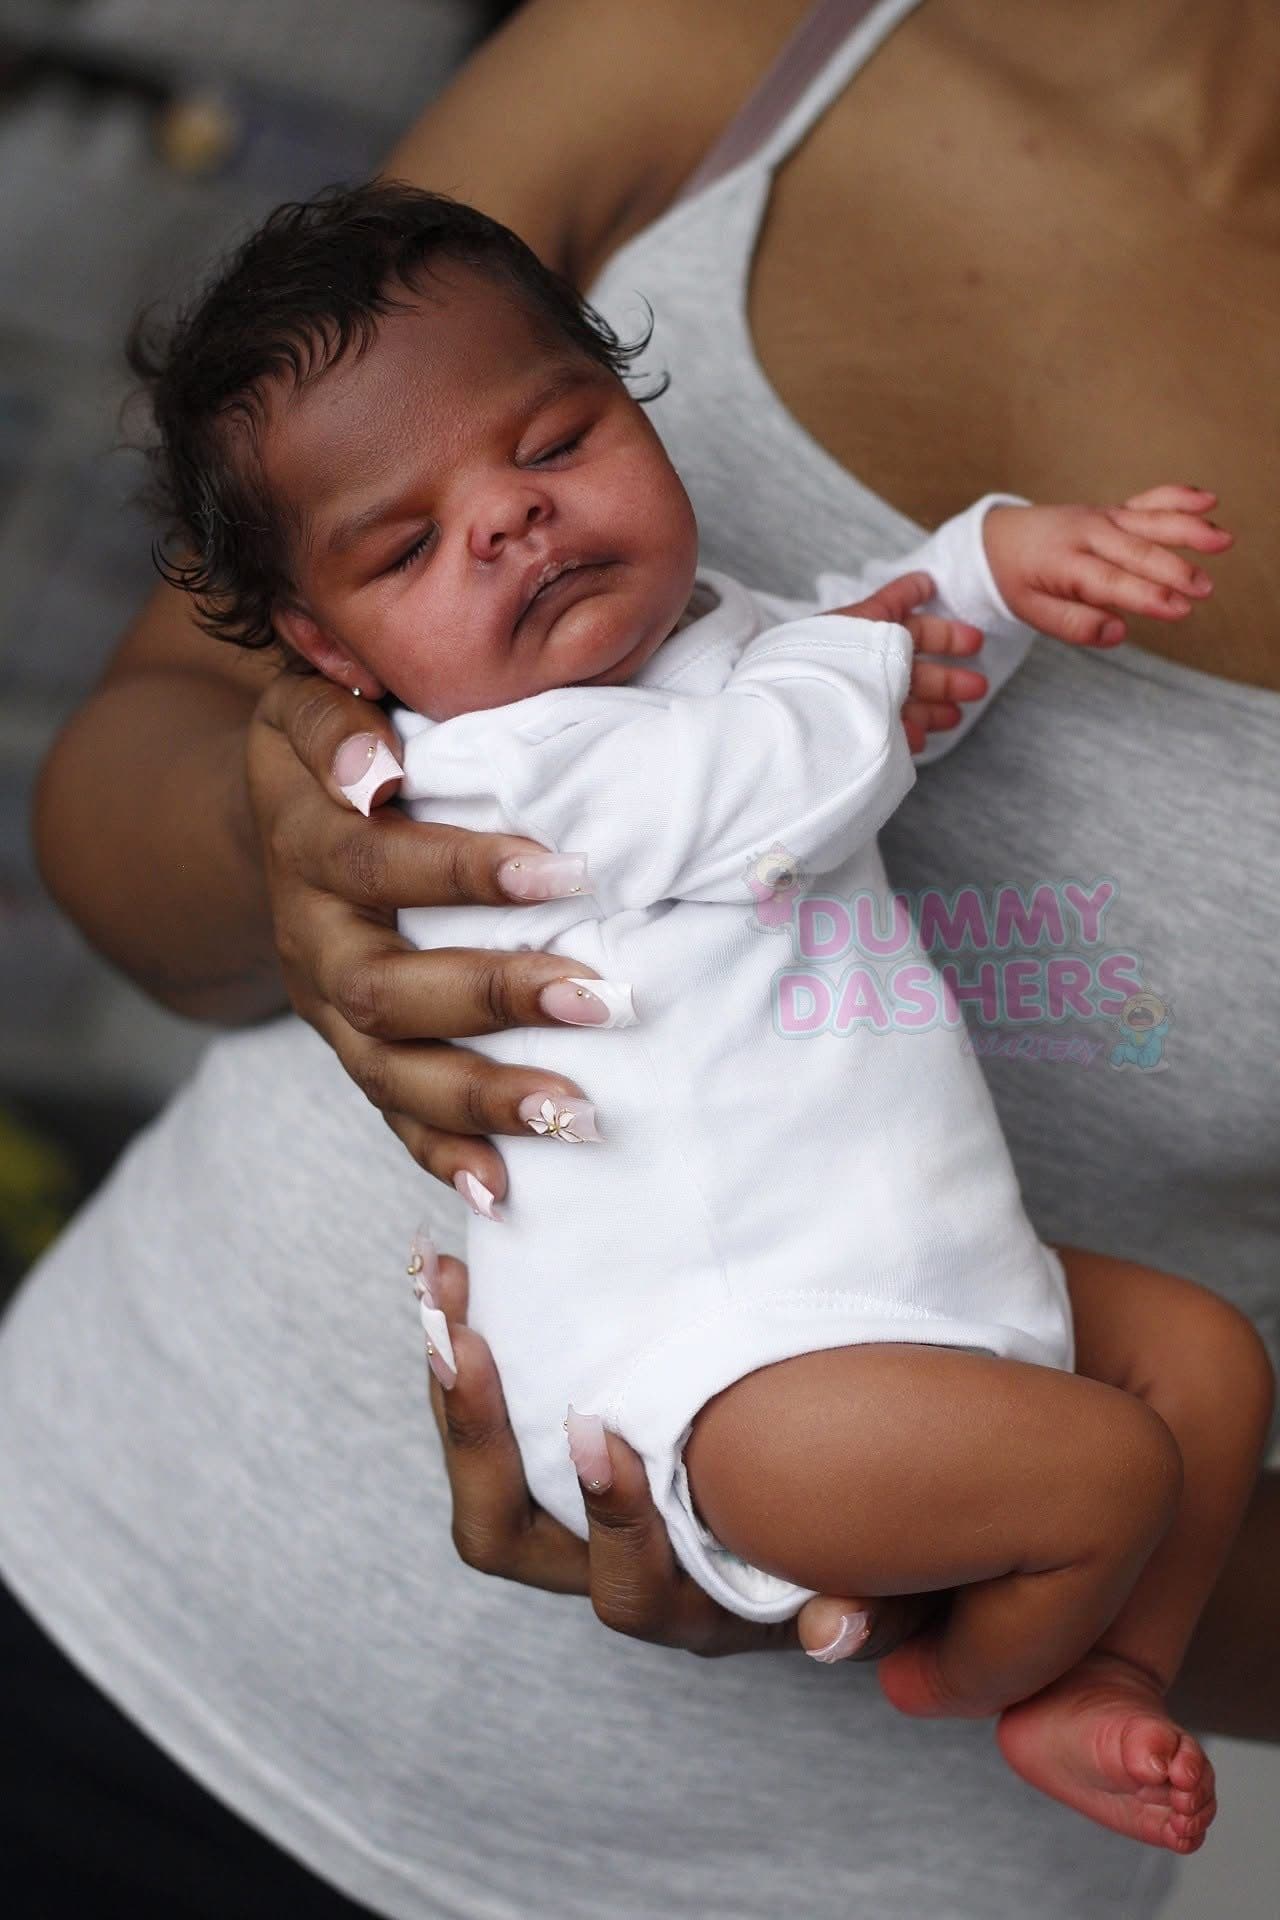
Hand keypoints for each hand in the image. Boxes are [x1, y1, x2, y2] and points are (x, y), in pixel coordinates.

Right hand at [245, 668, 613, 1203]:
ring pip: (390, 1072)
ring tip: (576, 1113)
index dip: (461, 871)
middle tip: (602, 998)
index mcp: (303, 848)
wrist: (274, 820)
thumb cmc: (328, 751)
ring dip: (482, 1097)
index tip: (564, 870)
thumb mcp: (305, 705)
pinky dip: (442, 1158)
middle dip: (494, 996)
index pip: (374, 865)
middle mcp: (311, 942)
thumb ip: (332, 722)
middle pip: (385, 989)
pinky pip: (391, 1118)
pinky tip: (504, 1193)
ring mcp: (330, 1012)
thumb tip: (376, 769)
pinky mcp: (356, 1054)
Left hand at [421, 1247, 938, 1659]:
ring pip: (484, 1475)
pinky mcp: (568, 1453)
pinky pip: (495, 1417)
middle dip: (474, 1436)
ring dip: (454, 1382)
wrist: (875, 1482)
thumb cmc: (882, 1529)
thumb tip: (835, 1631)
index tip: (598, 1430)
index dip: (609, 1519)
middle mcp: (621, 1568)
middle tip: (461, 1338)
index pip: (625, 1588)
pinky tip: (462, 1275)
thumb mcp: (896, 1572)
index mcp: (695, 1600)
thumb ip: (871, 1605)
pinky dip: (473, 1351)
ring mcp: (582, 1511)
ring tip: (440, 1286)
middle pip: (506, 1537)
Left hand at [829, 570, 988, 755]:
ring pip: (901, 703)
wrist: (800, 717)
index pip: (891, 609)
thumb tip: (922, 583)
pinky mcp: (853, 733)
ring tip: (956, 715)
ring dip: (933, 707)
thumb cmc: (832, 664)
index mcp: (858, 631)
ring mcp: (856, 700)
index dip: (914, 596)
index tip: (932, 586)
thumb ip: (893, 604)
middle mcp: (858, 664)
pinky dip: (905, 734)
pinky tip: (921, 738)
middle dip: (946, 676)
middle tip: (979, 685)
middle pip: (908, 668)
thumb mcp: (864, 624)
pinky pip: (883, 732)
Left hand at [983, 485, 1233, 647]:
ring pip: (1148, 521)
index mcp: (1064, 563)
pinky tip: (1208, 500)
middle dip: (1174, 569)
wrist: (997, 538)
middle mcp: (1087, 534)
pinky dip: (1176, 497)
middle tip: (1205, 589)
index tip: (1180, 609)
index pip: (1111, 582)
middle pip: (1137, 551)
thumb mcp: (1031, 612)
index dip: (1147, 596)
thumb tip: (1118, 633)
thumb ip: (1074, 625)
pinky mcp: (1112, 511)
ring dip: (1187, 528)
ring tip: (1223, 540)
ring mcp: (1102, 518)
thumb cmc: (1017, 581)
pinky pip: (1146, 502)